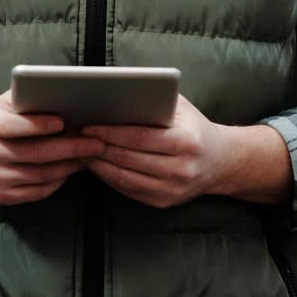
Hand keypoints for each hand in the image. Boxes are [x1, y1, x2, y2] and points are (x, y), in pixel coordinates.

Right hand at [0, 91, 105, 206]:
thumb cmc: (0, 119)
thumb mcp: (7, 102)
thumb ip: (29, 97)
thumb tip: (64, 95)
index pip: (9, 125)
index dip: (37, 125)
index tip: (63, 122)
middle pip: (32, 153)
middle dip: (69, 148)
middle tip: (94, 143)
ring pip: (39, 174)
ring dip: (68, 166)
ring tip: (88, 155)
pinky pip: (37, 192)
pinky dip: (58, 181)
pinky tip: (70, 169)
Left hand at [81, 96, 233, 208]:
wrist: (221, 162)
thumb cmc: (194, 127)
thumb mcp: (181, 108)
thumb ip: (154, 100)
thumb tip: (114, 93)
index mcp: (186, 142)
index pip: (139, 138)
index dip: (110, 132)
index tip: (87, 125)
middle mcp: (181, 170)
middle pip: (128, 158)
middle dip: (98, 147)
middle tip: (76, 136)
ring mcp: (172, 190)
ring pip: (124, 177)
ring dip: (98, 164)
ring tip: (80, 149)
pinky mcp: (163, 203)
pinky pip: (128, 189)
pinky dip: (108, 176)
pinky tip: (96, 164)